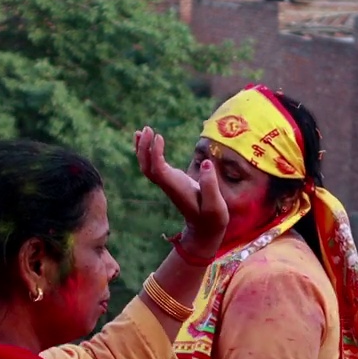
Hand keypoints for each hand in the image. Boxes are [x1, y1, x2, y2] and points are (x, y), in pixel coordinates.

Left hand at [135, 127, 227, 257]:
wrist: (205, 229)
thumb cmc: (213, 218)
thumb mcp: (216, 205)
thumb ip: (211, 185)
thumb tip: (206, 163)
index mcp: (176, 189)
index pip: (158, 170)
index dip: (155, 154)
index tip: (159, 137)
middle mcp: (168, 185)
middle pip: (147, 168)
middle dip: (144, 148)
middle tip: (146, 129)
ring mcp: (168, 183)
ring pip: (147, 167)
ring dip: (142, 149)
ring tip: (141, 131)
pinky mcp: (171, 180)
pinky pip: (154, 165)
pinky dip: (149, 152)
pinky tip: (149, 140)